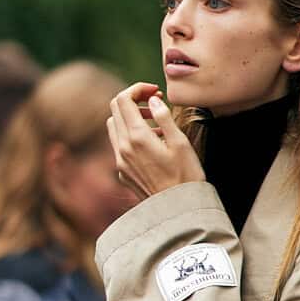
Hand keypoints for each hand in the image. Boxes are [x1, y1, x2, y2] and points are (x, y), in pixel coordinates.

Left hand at [108, 84, 205, 200]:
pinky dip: (129, 133)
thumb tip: (152, 100)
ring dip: (129, 117)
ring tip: (153, 122)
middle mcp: (123, 147)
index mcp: (137, 137)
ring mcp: (120, 160)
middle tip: (154, 103)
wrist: (178, 211)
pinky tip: (151, 142)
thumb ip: (164, 117)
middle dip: (133, 100)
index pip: (124, 99)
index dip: (138, 89)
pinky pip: (118, 143)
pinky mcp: (122, 171)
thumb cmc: (185, 177)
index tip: (155, 91)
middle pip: (115, 109)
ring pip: (114, 126)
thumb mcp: (180, 142)